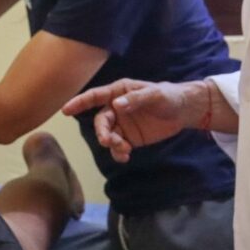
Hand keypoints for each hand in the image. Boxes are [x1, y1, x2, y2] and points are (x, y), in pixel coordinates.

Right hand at [62, 79, 204, 162]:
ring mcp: (122, 124)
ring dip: (112, 144)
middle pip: (101, 122)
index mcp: (119, 92)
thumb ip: (136, 99)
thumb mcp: (155, 94)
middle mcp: (116, 108)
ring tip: (125, 150)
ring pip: (108, 136)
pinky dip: (119, 153)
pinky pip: (118, 147)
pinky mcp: (130, 138)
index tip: (66, 110)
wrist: (184, 111)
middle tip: (109, 141)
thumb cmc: (169, 96)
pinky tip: (126, 156)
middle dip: (102, 132)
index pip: (95, 97)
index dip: (79, 103)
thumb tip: (116, 105)